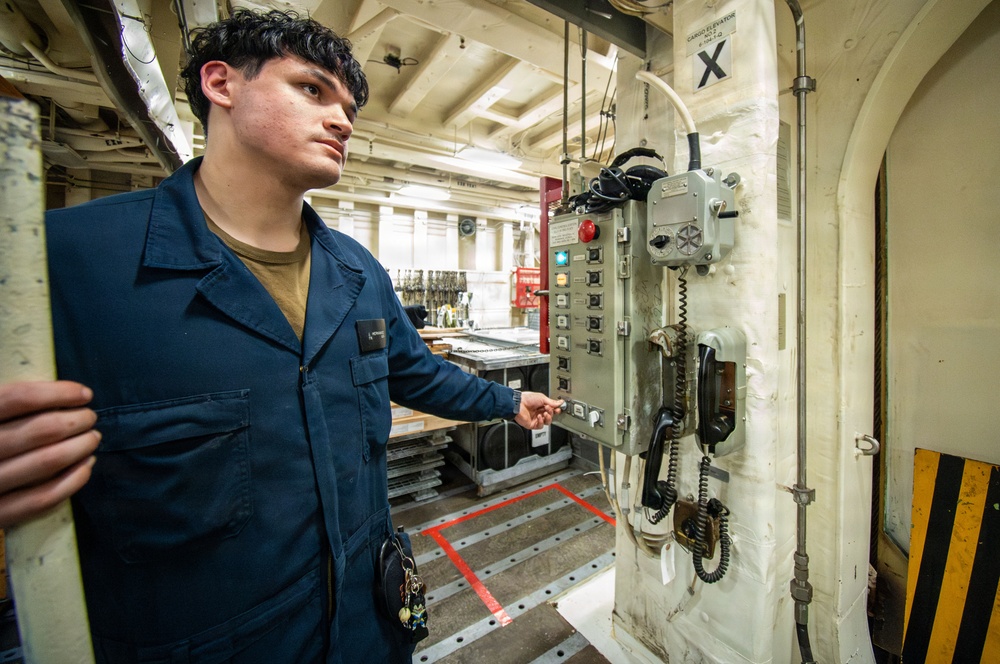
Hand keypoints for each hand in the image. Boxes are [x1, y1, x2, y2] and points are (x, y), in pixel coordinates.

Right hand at [0, 381, 99, 528]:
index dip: (58, 393)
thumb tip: (62, 393)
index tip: (84, 394)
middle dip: (76, 421)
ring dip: (80, 447)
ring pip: (46, 461)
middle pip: (40, 430)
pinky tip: (86, 466)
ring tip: (92, 438)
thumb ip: (7, 403)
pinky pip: (41, 498)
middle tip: (90, 418)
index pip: (18, 398)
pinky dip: (72, 481)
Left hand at [514, 391, 563, 429]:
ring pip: (546, 422)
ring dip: (548, 418)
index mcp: (541, 405)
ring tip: (544, 413)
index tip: (558, 408)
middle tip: (549, 409)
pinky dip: (541, 422)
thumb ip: (552, 402)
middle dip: (551, 413)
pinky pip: (540, 426)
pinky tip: (539, 417)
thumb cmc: (527, 399)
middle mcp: (539, 412)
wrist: (518, 403)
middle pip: (550, 416)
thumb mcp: (542, 398)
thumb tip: (560, 402)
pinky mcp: (532, 424)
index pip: (552, 410)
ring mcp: (535, 418)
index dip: (556, 410)